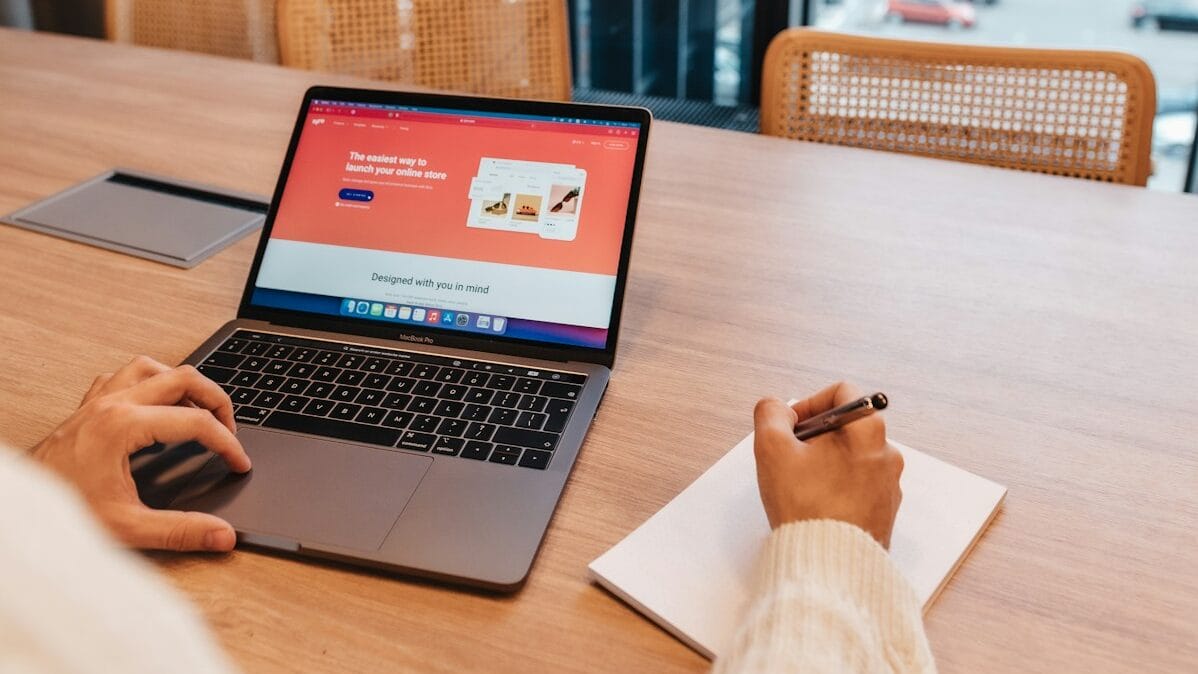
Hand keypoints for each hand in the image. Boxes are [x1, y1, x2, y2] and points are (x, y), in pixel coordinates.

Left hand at [31, 356, 250, 551]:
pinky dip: (147, 382)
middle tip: (230, 427)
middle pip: (183, 378)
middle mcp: (112, 405)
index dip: (227, 443)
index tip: (238, 462)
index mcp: (124, 427)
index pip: (196, 423)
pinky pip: (122, 376)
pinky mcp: (86, 408)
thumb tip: (222, 535)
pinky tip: (154, 403)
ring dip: (182, 383)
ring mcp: (96, 402)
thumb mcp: (126, 527)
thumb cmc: (60, 513)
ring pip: (153, 367)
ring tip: (198, 408)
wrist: (15, 512)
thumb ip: (181, 531)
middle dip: (217, 399)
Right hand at [752, 382, 902, 547]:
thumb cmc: (804, 506)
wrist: (829, 566)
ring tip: (800, 486)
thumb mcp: (772, 448)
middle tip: (790, 458)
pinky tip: (814, 506)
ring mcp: (889, 486)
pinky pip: (857, 486)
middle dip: (814, 437)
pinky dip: (835, 487)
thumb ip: (770, 414)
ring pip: (850, 458)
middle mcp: (888, 455)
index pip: (841, 393)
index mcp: (869, 431)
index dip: (809, 403)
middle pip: (845, 428)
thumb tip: (777, 409)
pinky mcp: (883, 512)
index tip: (791, 425)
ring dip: (823, 463)